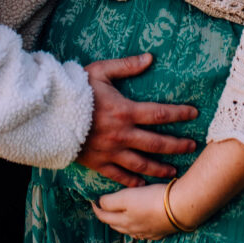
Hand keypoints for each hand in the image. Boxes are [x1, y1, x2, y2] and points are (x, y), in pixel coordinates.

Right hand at [77, 53, 197, 186]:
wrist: (50, 115)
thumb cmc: (76, 89)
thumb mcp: (101, 71)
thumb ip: (126, 65)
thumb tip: (150, 58)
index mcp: (124, 111)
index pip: (159, 113)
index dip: (178, 113)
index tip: (194, 113)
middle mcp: (122, 135)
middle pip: (156, 143)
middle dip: (177, 145)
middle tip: (193, 146)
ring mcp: (111, 152)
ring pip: (142, 164)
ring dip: (160, 167)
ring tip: (174, 171)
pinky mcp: (99, 163)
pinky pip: (120, 176)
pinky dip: (133, 181)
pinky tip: (144, 184)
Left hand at [91, 183, 173, 239]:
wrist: (181, 207)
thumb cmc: (152, 199)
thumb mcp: (127, 197)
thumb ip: (110, 202)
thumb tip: (100, 203)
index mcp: (123, 220)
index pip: (103, 215)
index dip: (96, 207)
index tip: (92, 199)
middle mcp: (133, 229)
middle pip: (115, 224)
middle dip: (107, 215)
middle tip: (103, 205)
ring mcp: (148, 232)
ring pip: (129, 229)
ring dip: (121, 222)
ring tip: (118, 214)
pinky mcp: (160, 231)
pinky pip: (143, 231)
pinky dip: (136, 227)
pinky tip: (139, 223)